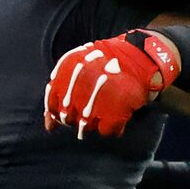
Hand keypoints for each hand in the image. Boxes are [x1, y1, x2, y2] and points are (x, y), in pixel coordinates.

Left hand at [45, 30, 181, 138]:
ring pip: (86, 127)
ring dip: (94, 123)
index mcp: (65, 73)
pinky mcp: (115, 113)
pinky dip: (111, 128)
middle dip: (77, 118)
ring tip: (105, 110)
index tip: (65, 115)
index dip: (57, 113)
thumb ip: (60, 92)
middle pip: (69, 118)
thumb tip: (49, 126)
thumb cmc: (107, 62)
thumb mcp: (78, 66)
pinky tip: (117, 118)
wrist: (140, 57)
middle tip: (90, 109)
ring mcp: (96, 103)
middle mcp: (77, 89)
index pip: (52, 104)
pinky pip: (105, 131)